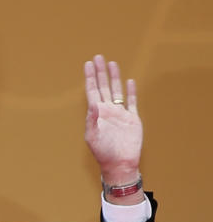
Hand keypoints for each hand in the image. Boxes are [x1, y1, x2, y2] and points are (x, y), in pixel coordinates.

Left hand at [84, 54, 141, 183]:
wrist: (120, 164)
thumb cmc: (104, 153)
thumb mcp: (94, 137)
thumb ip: (93, 120)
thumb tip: (93, 104)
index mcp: (96, 115)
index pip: (92, 91)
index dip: (90, 78)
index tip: (88, 64)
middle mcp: (107, 111)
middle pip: (103, 87)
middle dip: (100, 72)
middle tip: (98, 57)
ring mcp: (120, 114)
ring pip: (117, 91)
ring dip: (114, 77)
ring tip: (112, 63)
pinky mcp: (132, 119)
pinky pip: (132, 101)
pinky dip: (131, 91)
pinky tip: (129, 81)